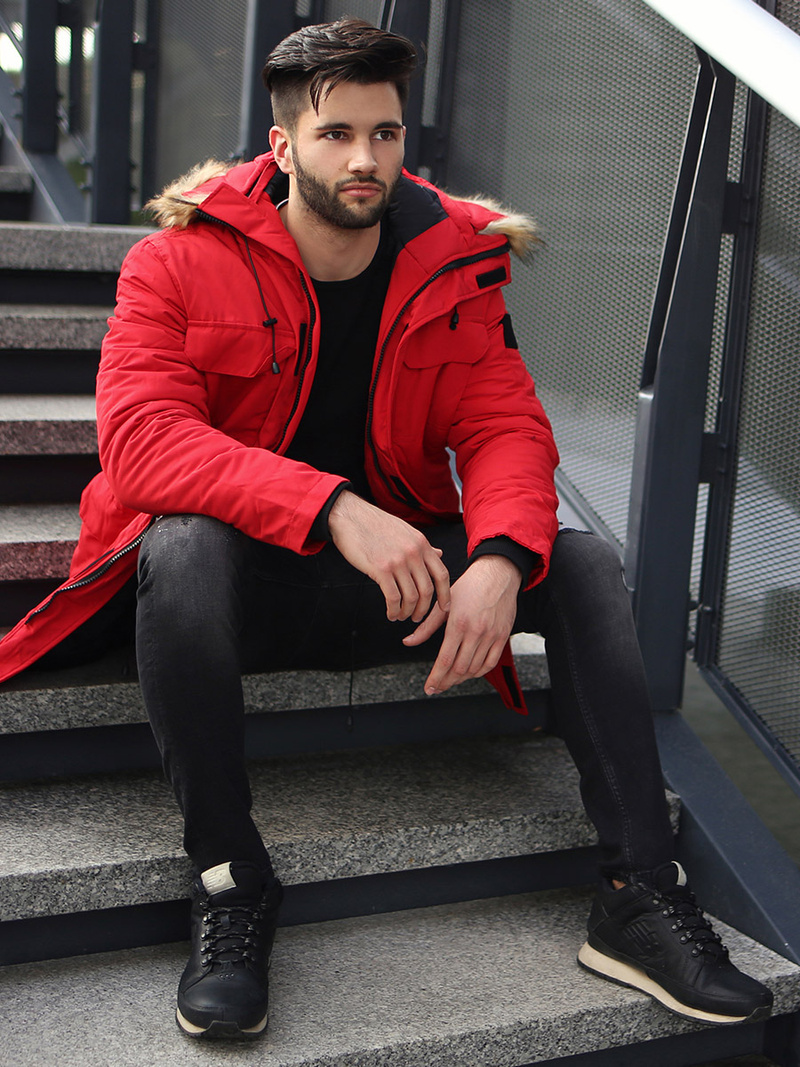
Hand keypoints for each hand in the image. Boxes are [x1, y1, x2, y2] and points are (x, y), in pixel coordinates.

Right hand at [328, 491, 450, 621]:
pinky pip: (393, 598)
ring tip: (399, 616)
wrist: (351, 516)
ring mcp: (398, 561)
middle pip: (427, 590)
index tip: (443, 608)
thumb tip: (439, 554)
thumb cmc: (376, 525)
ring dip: (406, 612)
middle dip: (423, 609)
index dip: (445, 595)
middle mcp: (413, 553)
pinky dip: (393, 610)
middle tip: (416, 617)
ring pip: (411, 597)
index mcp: (422, 544)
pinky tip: (390, 613)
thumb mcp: (406, 531)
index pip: (442, 574)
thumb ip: (423, 546)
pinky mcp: (381, 569)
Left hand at [403, 554, 520, 694]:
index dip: (436, 678)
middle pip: (460, 669)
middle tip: (437, 687)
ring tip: (450, 680)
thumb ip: (426, 627)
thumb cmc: (469, 587)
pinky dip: (478, 672)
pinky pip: (490, 663)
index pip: (445, 660)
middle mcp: (476, 632)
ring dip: (460, 679)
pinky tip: (468, 673)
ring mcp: (491, 636)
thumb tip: (409, 642)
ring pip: (475, 668)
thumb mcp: (444, 605)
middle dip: (446, 682)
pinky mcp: (502, 636)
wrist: (497, 575)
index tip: (429, 688)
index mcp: (458, 623)